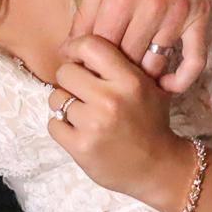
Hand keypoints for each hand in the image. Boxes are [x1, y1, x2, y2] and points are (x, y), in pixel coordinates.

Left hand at [46, 34, 188, 208]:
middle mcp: (111, 99)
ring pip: (56, 98)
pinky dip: (62, 127)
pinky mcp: (80, 147)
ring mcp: (93, 124)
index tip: (74, 57)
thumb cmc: (150, 122)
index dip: (75, 48)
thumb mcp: (148, 85)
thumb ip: (121, 64)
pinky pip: (53, 124)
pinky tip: (79, 131)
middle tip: (82, 92)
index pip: (89, 46)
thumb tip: (84, 44)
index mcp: (129, 80)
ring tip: (83, 114)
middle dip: (70, 81)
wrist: (158, 167)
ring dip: (65, 105)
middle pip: (65, 72)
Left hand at [73, 0, 211, 92]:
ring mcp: (179, 13)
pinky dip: (181, 79)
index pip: (98, 49)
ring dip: (140, 76)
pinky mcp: (201, 15)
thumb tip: (71, 46)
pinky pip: (194, 60)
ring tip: (126, 81)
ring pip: (155, 63)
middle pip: (125, 60)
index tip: (81, 69)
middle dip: (109, 73)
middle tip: (100, 79)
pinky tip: (166, 86)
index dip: (86, 63)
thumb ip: (87, 9)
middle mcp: (151, 7)